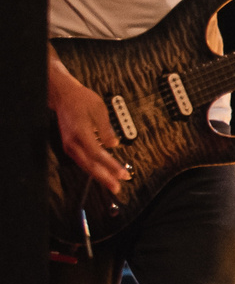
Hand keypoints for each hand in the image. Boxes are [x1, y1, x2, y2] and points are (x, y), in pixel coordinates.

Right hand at [49, 58, 126, 194]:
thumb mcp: (99, 109)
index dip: (110, 166)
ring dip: (99, 176)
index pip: (97, 154)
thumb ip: (106, 129)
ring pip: (84, 165)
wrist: (63, 96)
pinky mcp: (70, 146)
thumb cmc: (82, 100)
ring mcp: (69, 145)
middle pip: (89, 164)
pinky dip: (92, 169)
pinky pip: (82, 161)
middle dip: (104, 177)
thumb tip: (114, 145)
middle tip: (117, 187)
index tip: (122, 174)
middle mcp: (72, 142)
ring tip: (112, 184)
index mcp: (80, 132)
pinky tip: (102, 174)